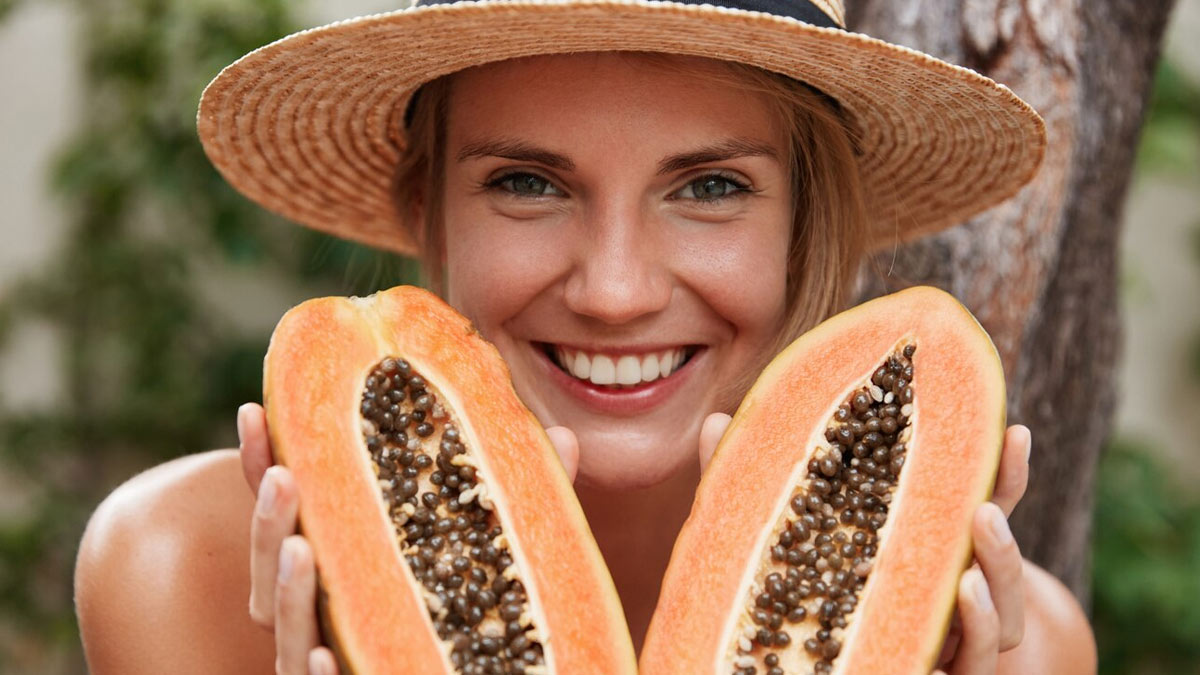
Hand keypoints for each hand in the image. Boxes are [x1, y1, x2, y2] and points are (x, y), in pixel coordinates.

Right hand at [237, 405, 582, 674]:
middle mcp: (330, 613)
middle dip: (270, 522)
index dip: (264, 464)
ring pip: (286, 635)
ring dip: (289, 594)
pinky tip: (327, 654)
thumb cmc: (487, 623)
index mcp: (349, 564)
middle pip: (273, 571)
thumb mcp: (501, 553)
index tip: (254, 410)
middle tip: (288, 476)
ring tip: (303, 549)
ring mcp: (337, 656)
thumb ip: (519, 503)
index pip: (295, 511)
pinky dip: (318, 674)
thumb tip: (566, 438)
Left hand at [695, 414, 1030, 674]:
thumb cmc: (778, 594)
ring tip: (970, 563)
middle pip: (997, 564)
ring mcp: (939, 642)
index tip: (1014, 430)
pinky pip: (971, 669)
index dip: (1001, 472)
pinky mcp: (928, 673)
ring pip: (1000, 622)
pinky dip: (975, 637)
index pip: (970, 508)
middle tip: (983, 506)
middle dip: (1003, 532)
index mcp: (916, 552)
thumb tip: (714, 420)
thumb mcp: (766, 534)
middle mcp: (938, 597)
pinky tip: (958, 603)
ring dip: (997, 586)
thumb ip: (748, 485)